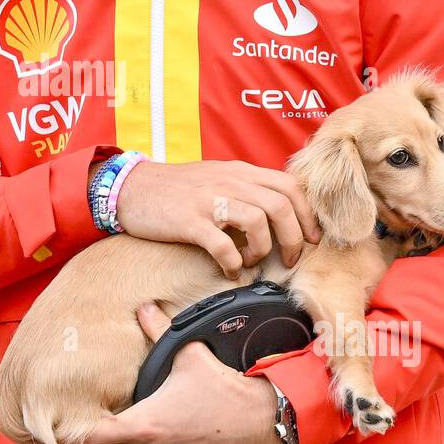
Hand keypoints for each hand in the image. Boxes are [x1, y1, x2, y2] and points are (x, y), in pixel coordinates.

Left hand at [77, 301, 287, 443]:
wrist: (263, 422)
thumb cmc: (225, 391)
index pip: (92, 438)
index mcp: (143, 425)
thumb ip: (160, 331)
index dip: (76, 429)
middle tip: (83, 424)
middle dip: (89, 442)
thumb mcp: (190, 355)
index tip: (69, 419)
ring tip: (107, 431)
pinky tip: (139, 440)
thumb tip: (145, 308)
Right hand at [114, 159, 320, 279]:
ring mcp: (209, 200)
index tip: (311, 238)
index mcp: (240, 172)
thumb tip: (277, 213)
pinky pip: (223, 245)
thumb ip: (245, 188)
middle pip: (281, 206)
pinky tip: (230, 271)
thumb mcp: (216, 177)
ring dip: (262, 250)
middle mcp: (229, 182)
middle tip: (290, 259)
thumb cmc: (176, 188)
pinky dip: (233, 263)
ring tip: (252, 262)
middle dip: (294, 238)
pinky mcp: (190, 220)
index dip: (308, 214)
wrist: (132, 188)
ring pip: (258, 223)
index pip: (290, 185)